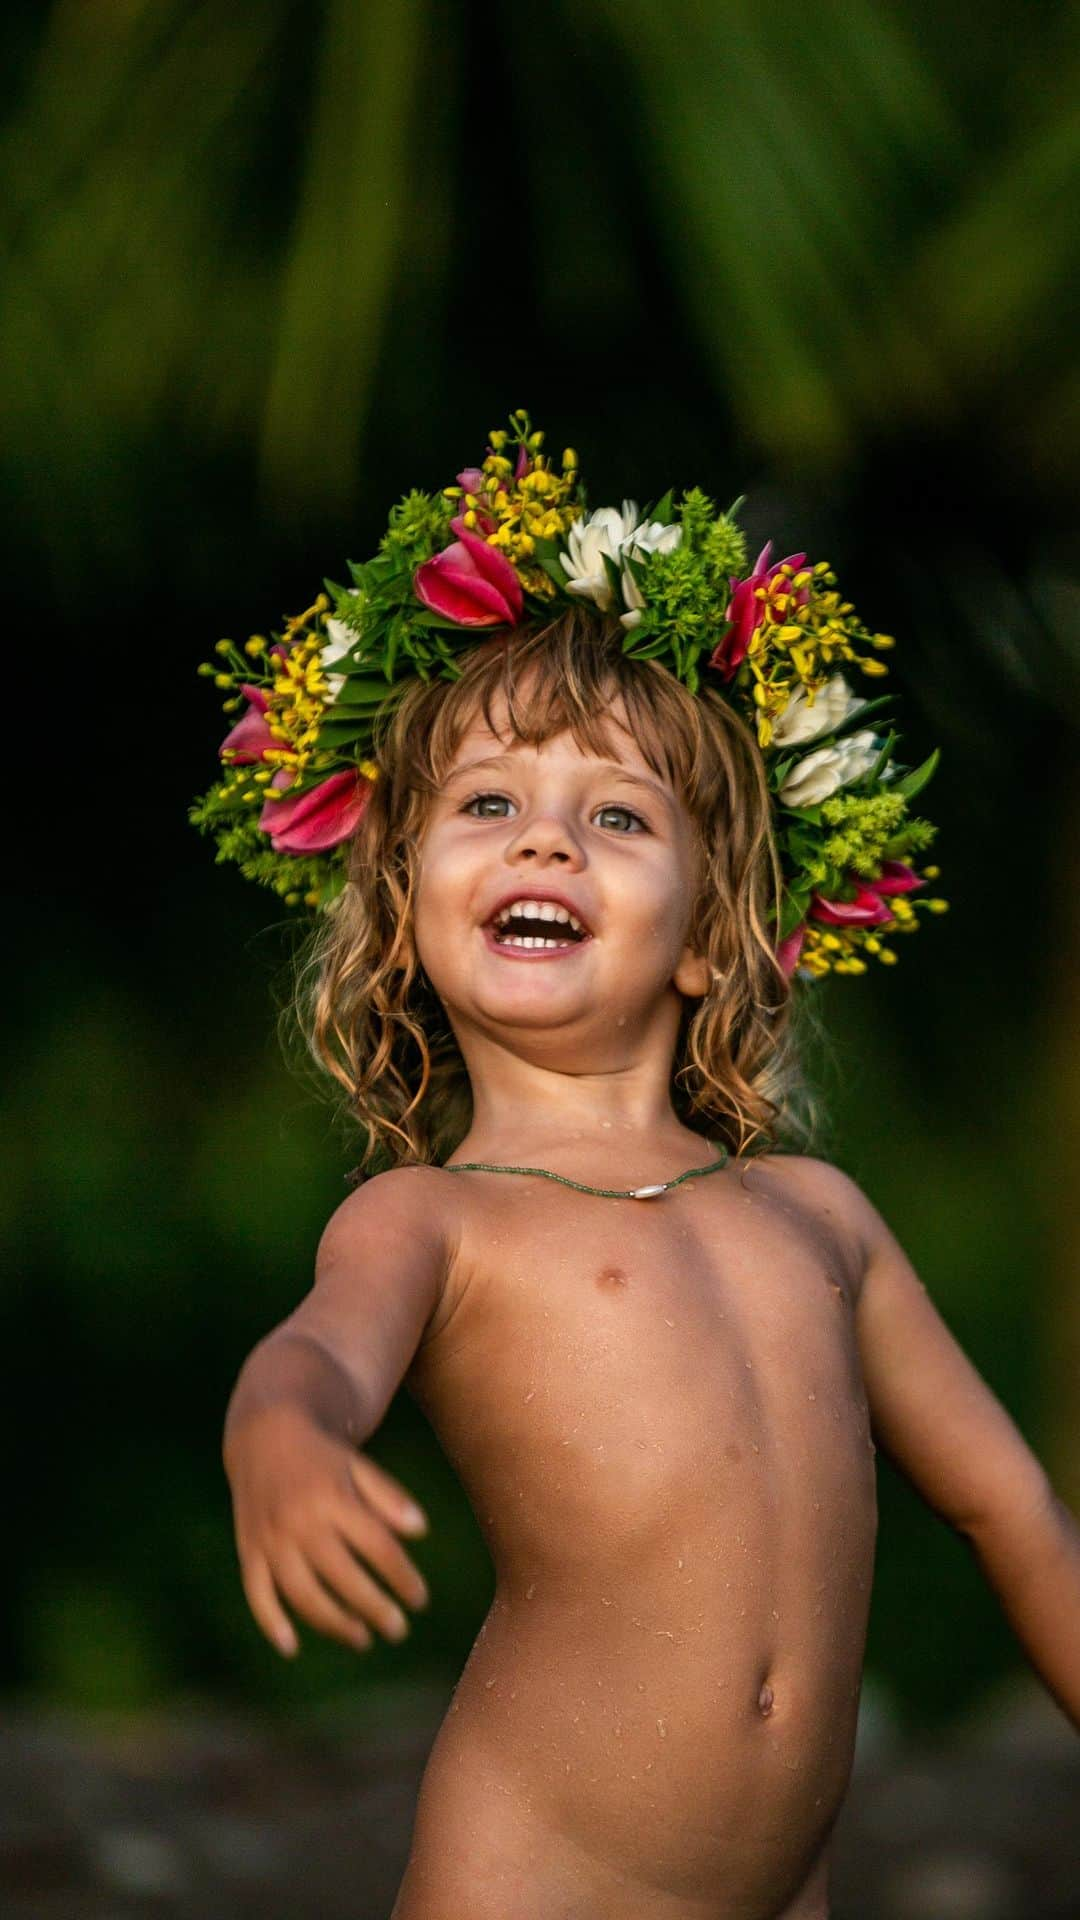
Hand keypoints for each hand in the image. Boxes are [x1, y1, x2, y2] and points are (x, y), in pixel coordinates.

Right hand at [225, 1407, 430, 1656]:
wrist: (263, 1436)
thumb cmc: (322, 1458)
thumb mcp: (358, 1466)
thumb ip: (390, 1496)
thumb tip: (421, 1532)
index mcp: (333, 1497)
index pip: (377, 1547)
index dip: (401, 1577)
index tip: (419, 1599)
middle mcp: (300, 1521)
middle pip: (343, 1577)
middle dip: (374, 1608)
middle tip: (398, 1630)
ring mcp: (270, 1539)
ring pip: (302, 1593)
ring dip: (333, 1624)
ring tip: (362, 1640)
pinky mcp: (248, 1550)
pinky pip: (256, 1594)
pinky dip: (271, 1623)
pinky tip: (292, 1648)